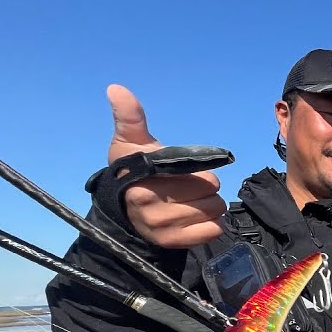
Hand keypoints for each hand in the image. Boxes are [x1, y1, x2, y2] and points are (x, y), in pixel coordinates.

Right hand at [107, 85, 226, 247]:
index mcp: (142, 180)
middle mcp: (149, 207)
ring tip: (191, 201)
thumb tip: (116, 89)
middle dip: (205, 187)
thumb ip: (130, 118)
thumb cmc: (134, 170)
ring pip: (214, 211)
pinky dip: (211, 224)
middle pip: (210, 192)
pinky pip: (213, 231)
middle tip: (188, 186)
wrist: (125, 208)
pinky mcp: (173, 243)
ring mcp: (161, 228)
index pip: (196, 177)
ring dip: (210, 205)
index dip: (196, 173)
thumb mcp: (131, 142)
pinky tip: (195, 218)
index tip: (179, 173)